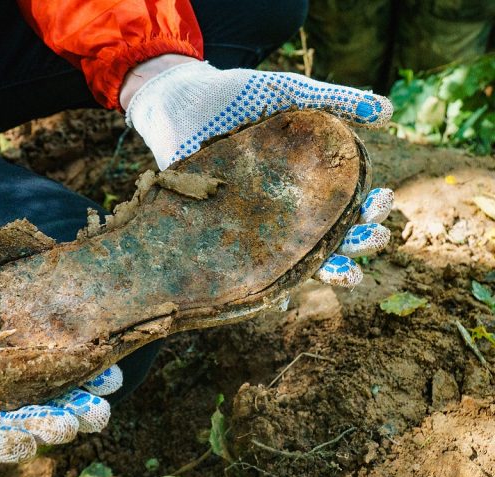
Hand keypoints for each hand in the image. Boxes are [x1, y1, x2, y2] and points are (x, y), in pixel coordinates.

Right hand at [0, 207, 121, 461]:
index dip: (2, 442)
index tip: (31, 444)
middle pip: (19, 413)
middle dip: (55, 421)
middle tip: (90, 419)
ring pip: (41, 382)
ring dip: (77, 392)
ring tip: (108, 393)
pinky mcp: (10, 320)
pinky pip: (46, 342)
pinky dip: (75, 351)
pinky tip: (104, 352)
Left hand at [125, 59, 394, 286]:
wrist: (181, 100)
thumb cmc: (241, 98)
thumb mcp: (291, 94)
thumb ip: (336, 100)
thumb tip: (389, 112)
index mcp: (306, 180)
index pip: (348, 205)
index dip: (370, 209)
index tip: (383, 200)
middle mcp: (284, 208)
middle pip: (329, 237)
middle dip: (359, 242)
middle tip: (376, 238)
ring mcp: (252, 223)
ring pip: (295, 258)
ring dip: (326, 269)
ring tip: (348, 274)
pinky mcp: (219, 231)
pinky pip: (244, 263)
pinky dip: (264, 280)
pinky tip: (282, 290)